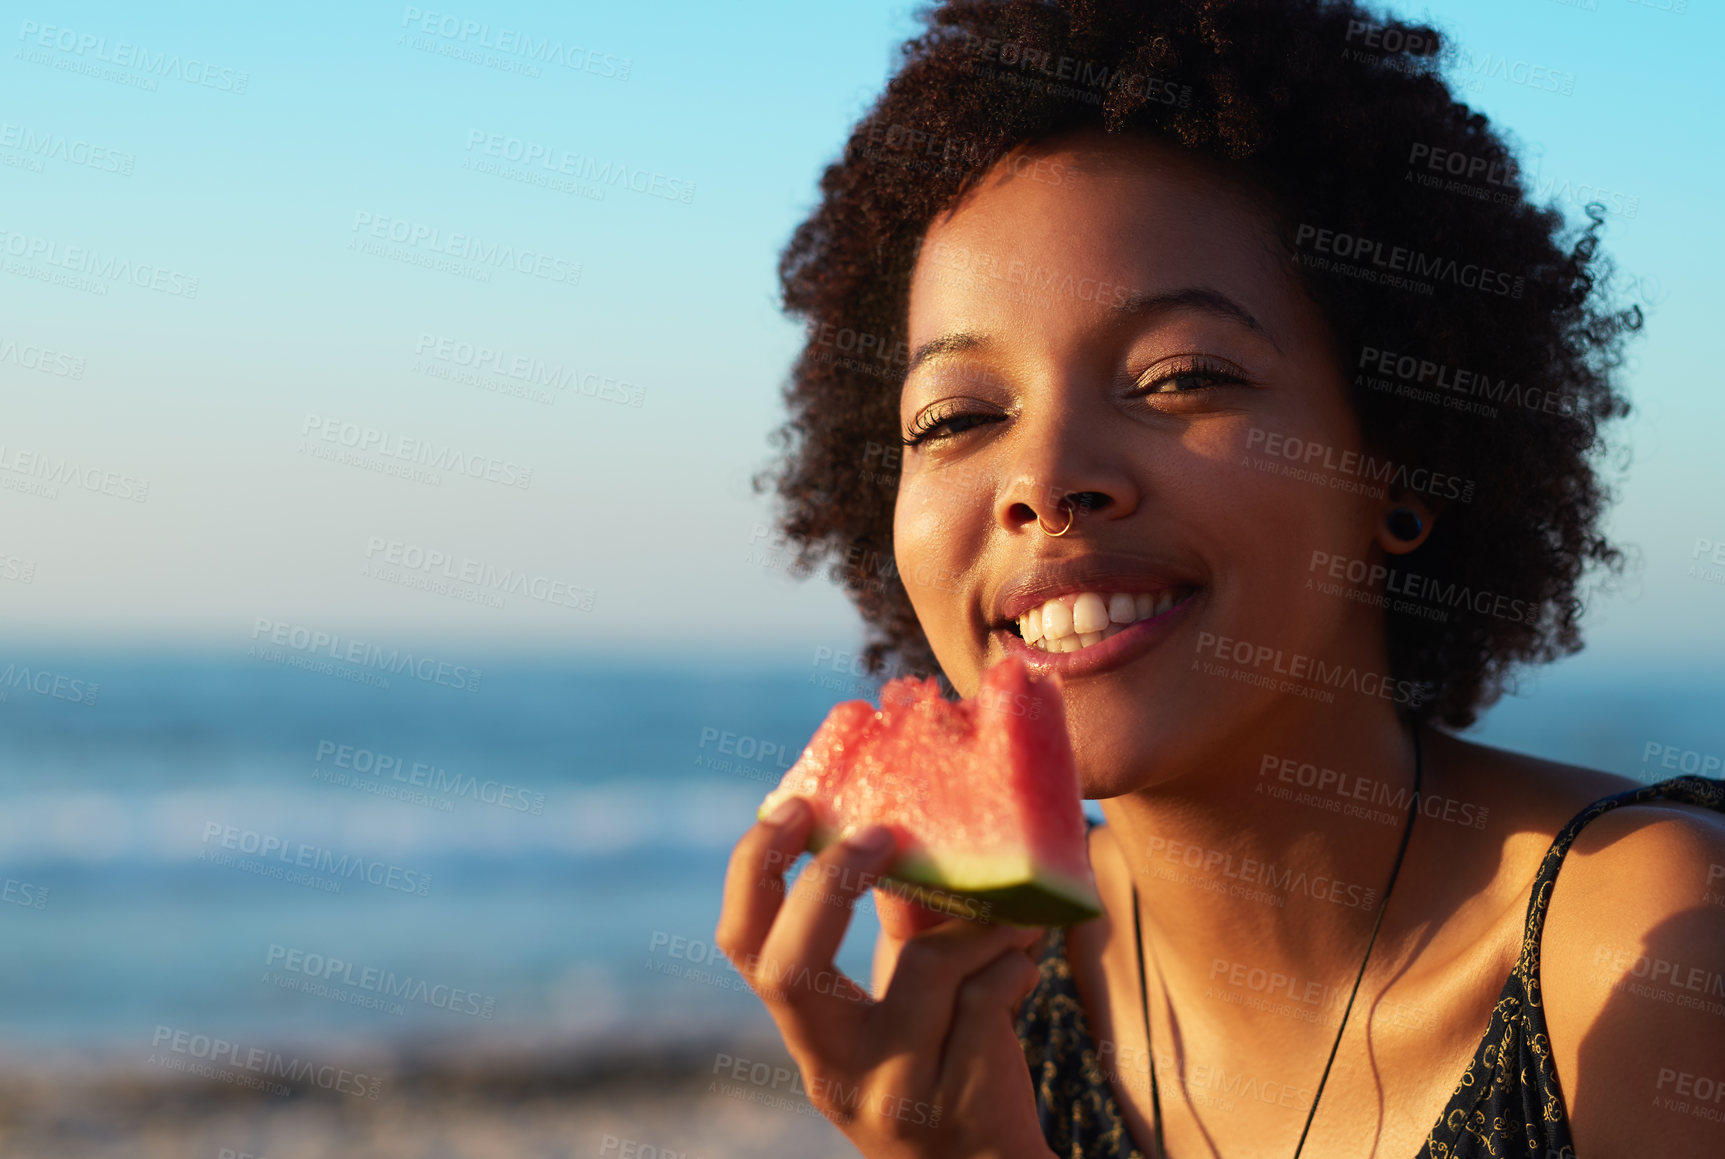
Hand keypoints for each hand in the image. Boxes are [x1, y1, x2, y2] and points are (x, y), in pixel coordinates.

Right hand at [715, 796, 1056, 1158]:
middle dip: (830, 886)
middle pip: (790, 972)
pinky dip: (1013, 966)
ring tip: (1014, 913)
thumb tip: (908, 816)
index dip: (756, 870)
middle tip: (882, 833)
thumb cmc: (947, 1060)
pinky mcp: (955, 1101)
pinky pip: (985, 997)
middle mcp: (831, 1071)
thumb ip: (899, 924)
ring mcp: (890, 1092)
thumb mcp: (904, 1000)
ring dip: (980, 924)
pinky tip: (1024, 966)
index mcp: (808, 1034)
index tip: (797, 807)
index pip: (744, 948)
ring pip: (925, 968)